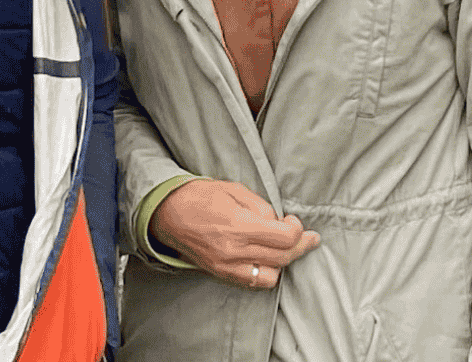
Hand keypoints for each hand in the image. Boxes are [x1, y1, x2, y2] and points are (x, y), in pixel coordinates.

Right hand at [150, 179, 320, 289]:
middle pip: (283, 257)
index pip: (285, 238)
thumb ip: (261, 206)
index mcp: (238, 225)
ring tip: (280, 248)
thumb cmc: (199, 196)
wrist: (166, 213)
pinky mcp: (221, 274)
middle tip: (305, 237)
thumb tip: (279, 222)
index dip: (298, 230)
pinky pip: (254, 283)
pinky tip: (265, 259)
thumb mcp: (233, 189)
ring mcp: (226, 266)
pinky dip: (265, 272)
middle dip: (300, 246)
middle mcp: (233, 250)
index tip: (293, 221)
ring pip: (272, 275)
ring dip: (282, 262)